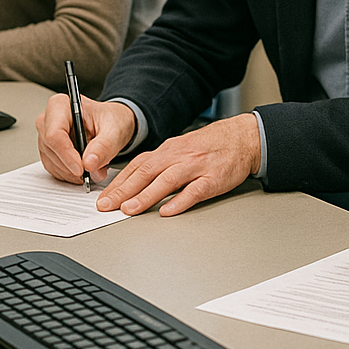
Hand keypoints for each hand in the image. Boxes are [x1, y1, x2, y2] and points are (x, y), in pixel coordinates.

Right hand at [37, 93, 135, 183]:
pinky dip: (70, 174)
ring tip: (95, 167)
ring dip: (73, 172)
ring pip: (52, 162)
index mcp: (61, 105)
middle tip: (95, 171)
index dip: (67, 154)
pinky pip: (54, 169)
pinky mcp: (48, 151)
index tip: (82, 168)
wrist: (113, 123)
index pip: (54, 134)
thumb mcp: (115, 130)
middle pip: (51, 150)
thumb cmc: (112, 119)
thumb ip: (104, 146)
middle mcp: (48, 120)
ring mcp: (45, 136)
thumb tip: (89, 163)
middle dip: (73, 166)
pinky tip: (86, 169)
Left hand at [95, 113, 260, 215]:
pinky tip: (167, 211)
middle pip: (148, 172)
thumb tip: (134, 183)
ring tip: (130, 209)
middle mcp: (180, 156)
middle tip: (106, 206)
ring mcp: (197, 166)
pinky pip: (195, 190)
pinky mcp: (214, 178)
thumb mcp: (182, 149)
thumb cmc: (212, 146)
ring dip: (146, 195)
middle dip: (124, 190)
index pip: (138, 165)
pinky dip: (180, 201)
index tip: (103, 197)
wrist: (244, 137)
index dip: (119, 181)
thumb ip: (160, 164)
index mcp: (170, 149)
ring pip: (168, 180)